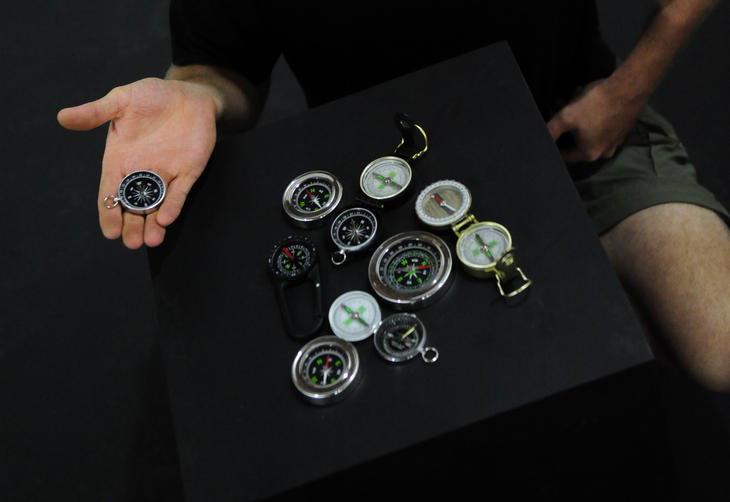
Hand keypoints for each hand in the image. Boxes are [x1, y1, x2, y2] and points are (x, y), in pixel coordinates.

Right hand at [57, 77, 218, 248]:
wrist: (188, 95)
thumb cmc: (152, 97)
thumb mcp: (121, 101)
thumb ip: (96, 112)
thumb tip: (63, 117)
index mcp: (120, 159)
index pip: (111, 192)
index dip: (109, 212)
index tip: (110, 232)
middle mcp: (141, 172)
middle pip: (133, 206)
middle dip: (132, 225)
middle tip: (131, 242)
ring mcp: (165, 174)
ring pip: (157, 206)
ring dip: (153, 224)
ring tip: (150, 240)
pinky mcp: (188, 172)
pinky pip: (179, 194)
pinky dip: (173, 206)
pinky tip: (166, 219)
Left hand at [547, 78, 644, 162]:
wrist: (629, 87)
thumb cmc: (596, 105)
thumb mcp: (566, 116)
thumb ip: (551, 130)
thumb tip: (540, 139)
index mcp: (590, 154)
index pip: (564, 155)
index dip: (554, 143)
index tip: (549, 132)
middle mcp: (604, 152)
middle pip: (577, 142)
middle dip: (566, 128)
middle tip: (559, 112)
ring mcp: (615, 141)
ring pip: (589, 132)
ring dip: (578, 119)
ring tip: (572, 101)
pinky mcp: (622, 129)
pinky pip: (602, 126)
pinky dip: (593, 116)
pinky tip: (588, 100)